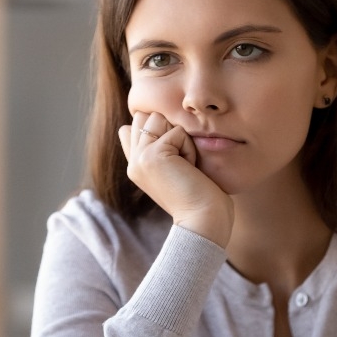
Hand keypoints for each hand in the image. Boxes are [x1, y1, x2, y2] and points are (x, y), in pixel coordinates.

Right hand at [118, 112, 232, 246]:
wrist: (203, 220)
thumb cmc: (200, 196)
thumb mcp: (173, 168)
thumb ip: (158, 146)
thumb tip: (150, 121)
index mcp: (135, 165)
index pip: (132, 127)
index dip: (158, 131)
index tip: (175, 160)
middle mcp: (133, 161)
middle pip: (146, 116)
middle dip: (170, 131)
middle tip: (181, 162)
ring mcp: (139, 158)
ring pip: (159, 119)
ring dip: (180, 138)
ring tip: (185, 165)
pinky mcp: (152, 156)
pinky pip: (177, 132)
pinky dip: (189, 148)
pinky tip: (190, 169)